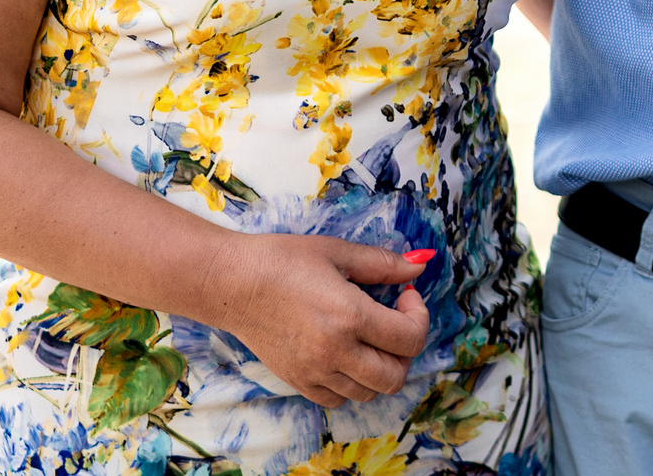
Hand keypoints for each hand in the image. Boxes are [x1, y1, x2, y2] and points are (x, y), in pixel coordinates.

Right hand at [203, 234, 432, 406]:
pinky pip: (340, 399)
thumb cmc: (282, 260)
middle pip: (395, 376)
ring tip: (371, 338)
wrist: (233, 284)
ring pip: (369, 393)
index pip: (409, 339)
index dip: (418, 316)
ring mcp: (315, 373)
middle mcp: (335, 352)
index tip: (405, 296)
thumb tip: (419, 266)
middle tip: (394, 321)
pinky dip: (352, 383)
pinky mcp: (298, 382)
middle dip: (406, 349)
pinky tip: (346, 353)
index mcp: (350, 317)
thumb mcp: (337, 252)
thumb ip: (383, 264)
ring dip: (381, 368)